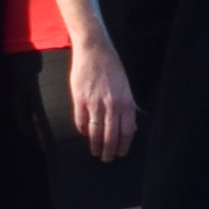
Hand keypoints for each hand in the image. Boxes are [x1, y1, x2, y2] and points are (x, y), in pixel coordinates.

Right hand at [72, 33, 137, 158]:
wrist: (94, 50)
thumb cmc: (112, 67)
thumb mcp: (125, 86)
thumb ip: (126, 106)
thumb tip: (129, 126)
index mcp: (125, 101)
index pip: (127, 131)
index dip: (123, 145)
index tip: (120, 153)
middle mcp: (111, 105)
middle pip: (111, 136)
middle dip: (109, 151)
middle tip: (107, 159)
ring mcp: (94, 103)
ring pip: (95, 132)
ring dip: (95, 145)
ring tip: (95, 152)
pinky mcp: (79, 100)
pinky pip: (80, 122)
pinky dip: (82, 131)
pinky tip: (84, 134)